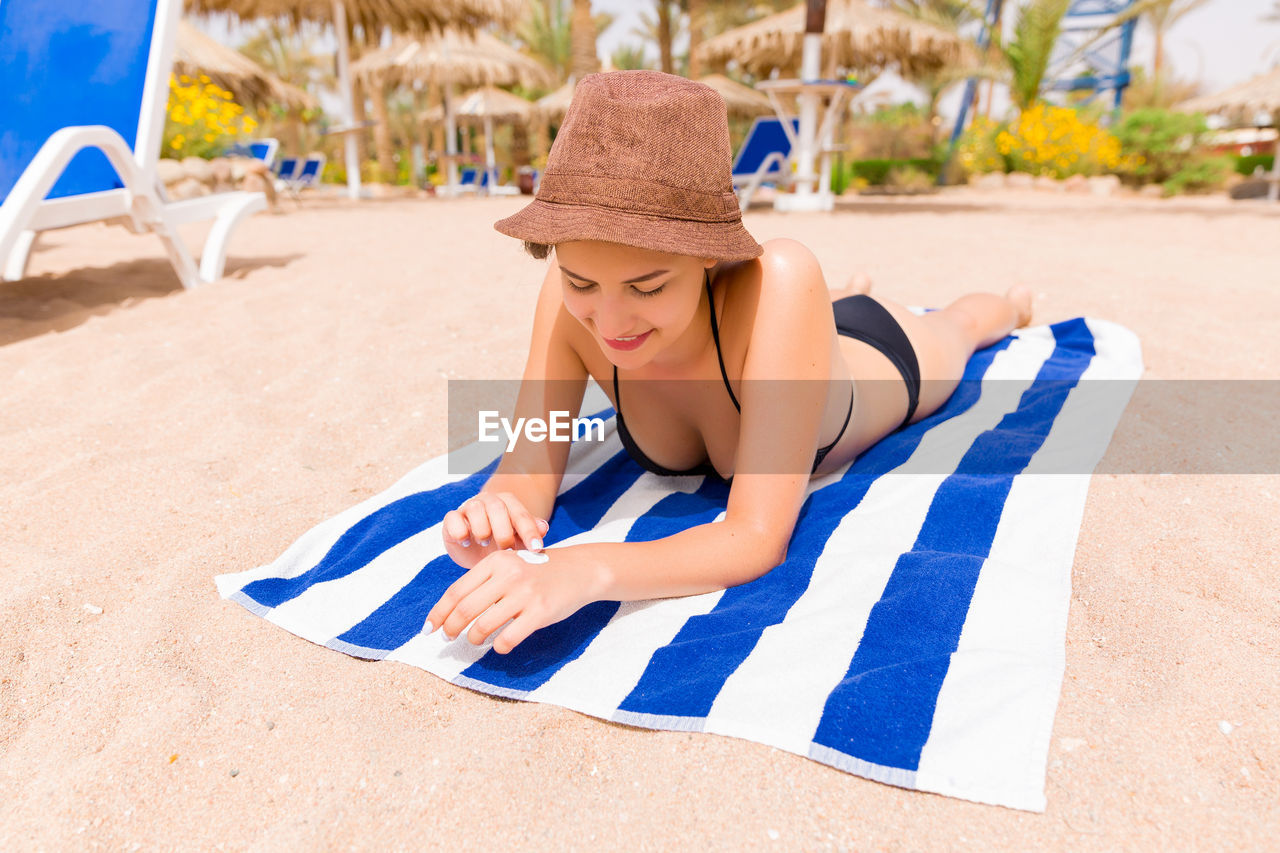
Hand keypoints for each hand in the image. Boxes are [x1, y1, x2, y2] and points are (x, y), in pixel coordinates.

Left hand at [425, 548, 600, 653]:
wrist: (580, 570)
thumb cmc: (539, 571)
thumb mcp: (510, 564)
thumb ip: (484, 582)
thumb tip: (450, 611)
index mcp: (496, 561)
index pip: (456, 591)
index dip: (439, 613)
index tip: (429, 628)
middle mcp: (508, 575)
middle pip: (465, 610)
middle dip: (451, 629)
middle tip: (448, 639)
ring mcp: (525, 594)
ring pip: (483, 626)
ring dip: (474, 638)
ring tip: (475, 640)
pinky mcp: (540, 612)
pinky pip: (508, 638)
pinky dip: (498, 646)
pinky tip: (500, 645)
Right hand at [442, 491, 548, 569]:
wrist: (476, 550)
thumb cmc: (501, 543)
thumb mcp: (518, 540)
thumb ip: (530, 532)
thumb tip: (544, 528)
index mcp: (507, 503)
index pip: (521, 514)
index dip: (529, 531)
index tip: (536, 549)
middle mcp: (488, 501)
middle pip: (497, 507)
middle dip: (504, 531)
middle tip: (507, 549)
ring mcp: (468, 508)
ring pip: (475, 508)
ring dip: (482, 529)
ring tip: (486, 543)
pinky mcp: (451, 519)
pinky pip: (452, 518)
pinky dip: (459, 531)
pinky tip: (466, 542)